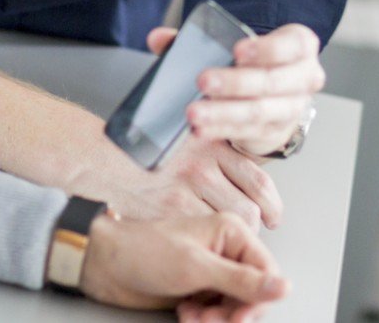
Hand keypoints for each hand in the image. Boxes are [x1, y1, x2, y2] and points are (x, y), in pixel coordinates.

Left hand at [80, 211, 288, 322]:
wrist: (104, 265)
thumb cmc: (144, 252)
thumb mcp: (197, 268)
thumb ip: (243, 281)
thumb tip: (283, 287)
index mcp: (232, 232)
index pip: (267, 272)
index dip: (259, 299)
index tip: (240, 318)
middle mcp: (225, 251)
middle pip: (253, 294)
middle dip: (234, 314)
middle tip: (212, 322)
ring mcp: (211, 271)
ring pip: (234, 307)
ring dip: (218, 321)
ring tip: (195, 320)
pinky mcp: (197, 289)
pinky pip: (216, 313)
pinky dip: (205, 321)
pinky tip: (186, 315)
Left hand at [151, 24, 322, 159]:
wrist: (276, 94)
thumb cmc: (255, 62)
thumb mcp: (237, 43)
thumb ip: (199, 38)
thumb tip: (158, 38)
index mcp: (299, 47)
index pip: (290, 45)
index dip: (265, 49)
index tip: (237, 50)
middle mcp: (303, 78)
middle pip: (271, 82)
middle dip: (235, 82)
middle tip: (204, 80)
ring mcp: (291, 109)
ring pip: (258, 111)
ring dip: (223, 113)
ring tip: (195, 113)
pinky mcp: (274, 133)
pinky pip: (246, 133)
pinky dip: (221, 130)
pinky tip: (200, 129)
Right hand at [156, 134, 282, 229]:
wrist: (105, 157)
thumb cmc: (144, 148)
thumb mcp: (187, 136)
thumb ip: (215, 150)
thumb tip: (243, 175)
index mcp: (213, 144)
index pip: (258, 179)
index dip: (271, 204)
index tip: (272, 215)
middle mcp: (204, 164)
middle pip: (249, 207)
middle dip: (256, 226)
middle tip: (253, 232)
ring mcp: (187, 187)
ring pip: (230, 223)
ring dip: (233, 238)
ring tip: (226, 240)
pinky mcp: (171, 207)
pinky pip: (203, 231)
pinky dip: (207, 241)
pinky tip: (201, 241)